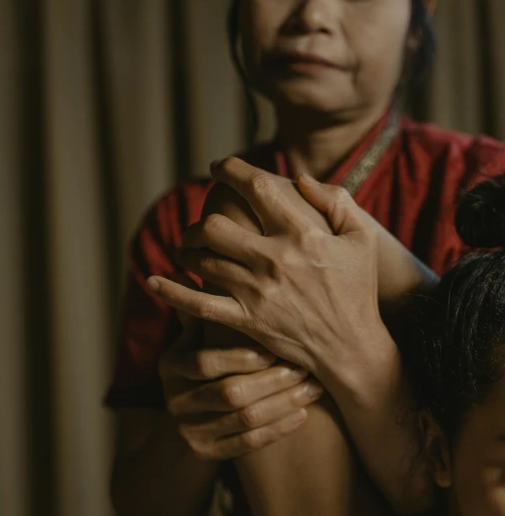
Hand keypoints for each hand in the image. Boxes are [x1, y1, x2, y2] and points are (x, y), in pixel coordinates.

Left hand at [149, 159, 387, 387]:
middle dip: (201, 219)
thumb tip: (300, 177)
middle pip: (216, 225)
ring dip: (190, 248)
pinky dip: (172, 291)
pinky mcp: (246, 320)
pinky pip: (198, 304)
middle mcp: (276, 260)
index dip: (231, 171)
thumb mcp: (362, 239)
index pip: (257, 188)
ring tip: (191, 248)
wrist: (350, 348)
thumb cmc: (357, 291)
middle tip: (203, 222)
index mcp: (304, 234)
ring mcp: (257, 292)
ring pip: (203, 259)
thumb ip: (336, 200)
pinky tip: (153, 280)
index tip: (219, 168)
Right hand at [159, 309, 322, 460]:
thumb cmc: (204, 366)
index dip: (241, 356)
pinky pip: (248, 444)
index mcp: (169, 367)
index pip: (205, 363)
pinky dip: (278, 429)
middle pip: (229, 393)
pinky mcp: (206, 454)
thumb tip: (189, 266)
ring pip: (244, 420)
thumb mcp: (195, 339)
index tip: (275, 346)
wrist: (188, 421)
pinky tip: (303, 414)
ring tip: (313, 388)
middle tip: (305, 367)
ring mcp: (189, 430)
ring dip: (283, 403)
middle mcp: (174, 400)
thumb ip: (200, 311)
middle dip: (272, 380)